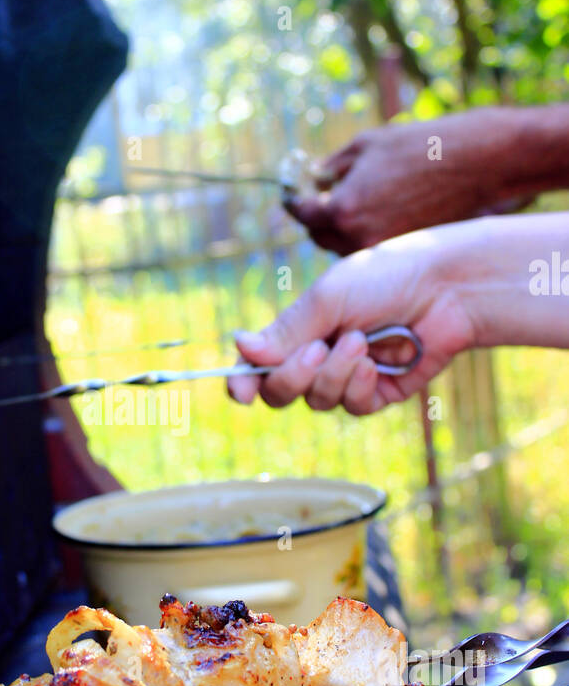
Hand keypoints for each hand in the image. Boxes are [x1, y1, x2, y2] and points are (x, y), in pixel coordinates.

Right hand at [228, 223, 482, 415]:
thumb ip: (285, 330)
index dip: (244, 382)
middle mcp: (319, 355)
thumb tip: (239, 346)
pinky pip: (352, 408)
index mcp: (300, 329)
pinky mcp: (379, 393)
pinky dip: (358, 387)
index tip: (241, 393)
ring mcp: (348, 376)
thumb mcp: (328, 299)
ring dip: (334, 374)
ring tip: (361, 341)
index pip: (259, 366)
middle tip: (317, 349)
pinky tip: (375, 364)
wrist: (447, 287)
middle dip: (292, 377)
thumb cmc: (386, 278)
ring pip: (317, 401)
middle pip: (280, 392)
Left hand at [285, 108, 532, 254]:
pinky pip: (369, 250)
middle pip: (319, 236)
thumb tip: (312, 180)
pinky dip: (364, 236)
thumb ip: (331, 167)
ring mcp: (381, 251)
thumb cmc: (419, 147)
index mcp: (343, 209)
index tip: (294, 193)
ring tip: (353, 202)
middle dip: (316, 217)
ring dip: (340, 229)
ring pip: (343, 247)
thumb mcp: (365, 146)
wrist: (476, 165)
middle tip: (320, 197)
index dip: (294, 201)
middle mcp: (358, 238)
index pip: (302, 214)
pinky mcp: (401, 255)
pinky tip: (377, 213)